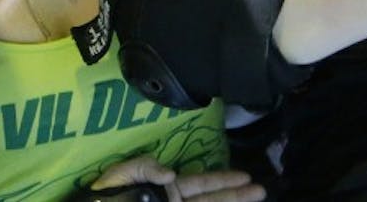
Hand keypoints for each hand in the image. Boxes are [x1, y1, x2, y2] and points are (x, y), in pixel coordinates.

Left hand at [90, 155, 265, 201]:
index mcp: (167, 188)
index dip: (223, 180)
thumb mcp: (121, 175)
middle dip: (235, 196)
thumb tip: (172, 174)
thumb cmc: (106, 197)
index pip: (201, 183)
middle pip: (211, 200)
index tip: (245, 177)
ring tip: (253, 200)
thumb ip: (145, 168)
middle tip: (261, 191)